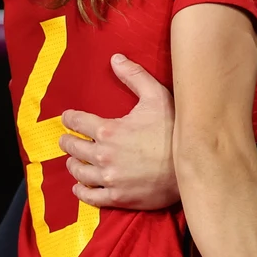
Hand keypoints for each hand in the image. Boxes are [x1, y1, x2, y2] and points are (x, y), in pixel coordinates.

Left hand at [58, 54, 178, 210]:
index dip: (70, 118)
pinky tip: (79, 187)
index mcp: (109, 131)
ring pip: (79, 172)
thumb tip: (115, 58)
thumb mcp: (157, 97)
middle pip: (74, 148)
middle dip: (68, 142)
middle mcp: (104, 156)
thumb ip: (134, 76)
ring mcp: (110, 179)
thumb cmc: (174, 131)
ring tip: (72, 161)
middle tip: (66, 140)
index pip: (78, 122)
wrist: (191, 168)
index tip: (67, 118)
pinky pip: (90, 196)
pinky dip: (81, 191)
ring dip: (73, 164)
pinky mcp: (118, 197)